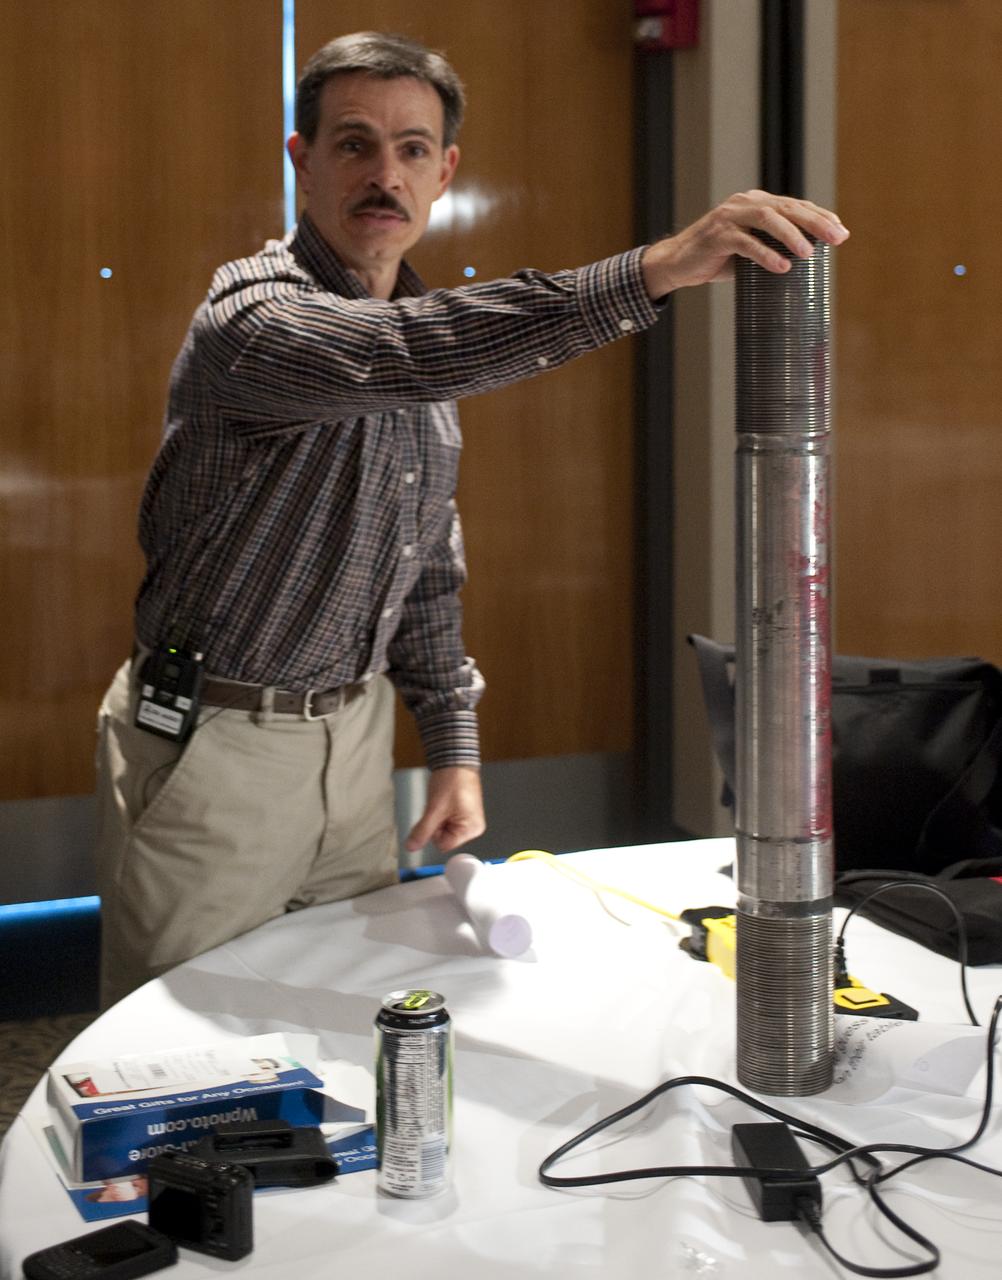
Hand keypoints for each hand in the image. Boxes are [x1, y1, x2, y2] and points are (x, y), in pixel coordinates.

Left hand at [405, 765, 485, 853]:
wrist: (455, 761)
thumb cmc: (452, 781)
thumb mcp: (434, 809)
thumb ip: (422, 831)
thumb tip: (411, 847)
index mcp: (471, 829)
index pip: (443, 845)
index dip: (434, 832)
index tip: (435, 816)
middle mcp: (473, 828)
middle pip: (444, 838)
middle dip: (436, 824)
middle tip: (439, 807)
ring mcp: (469, 820)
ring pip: (443, 829)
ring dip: (437, 818)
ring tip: (442, 802)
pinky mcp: (464, 814)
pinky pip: (446, 821)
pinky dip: (440, 813)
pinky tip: (443, 802)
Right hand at [641, 190, 848, 297]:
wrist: (677, 264)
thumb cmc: (716, 259)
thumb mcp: (749, 249)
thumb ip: (772, 246)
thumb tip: (808, 260)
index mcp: (756, 203)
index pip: (795, 206)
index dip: (820, 217)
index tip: (841, 232)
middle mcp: (744, 204)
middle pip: (787, 208)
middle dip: (815, 223)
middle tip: (837, 238)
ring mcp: (729, 217)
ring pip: (768, 219)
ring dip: (792, 235)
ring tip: (809, 254)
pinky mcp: (717, 236)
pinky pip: (746, 243)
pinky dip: (765, 255)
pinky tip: (781, 267)